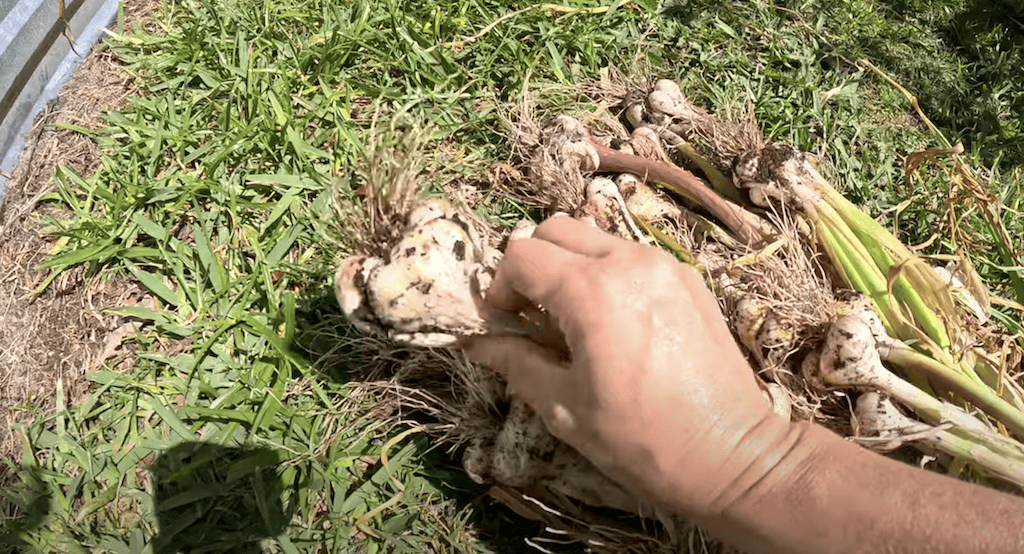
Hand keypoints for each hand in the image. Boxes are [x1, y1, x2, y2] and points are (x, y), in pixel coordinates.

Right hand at [462, 217, 790, 517]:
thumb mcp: (564, 409)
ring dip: (571, 267)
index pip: (522, 254)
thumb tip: (478, 343)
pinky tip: (615, 324)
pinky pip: (631, 257)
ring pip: (596, 239)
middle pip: (557, 229)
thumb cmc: (642, 440)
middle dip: (533, 265)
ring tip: (575, 322)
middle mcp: (629, 262)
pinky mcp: (689, 278)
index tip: (506, 323)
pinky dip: (608, 275)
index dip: (501, 287)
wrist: (733, 456)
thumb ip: (515, 363)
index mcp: (593, 292)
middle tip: (533, 315)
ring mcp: (665, 265)